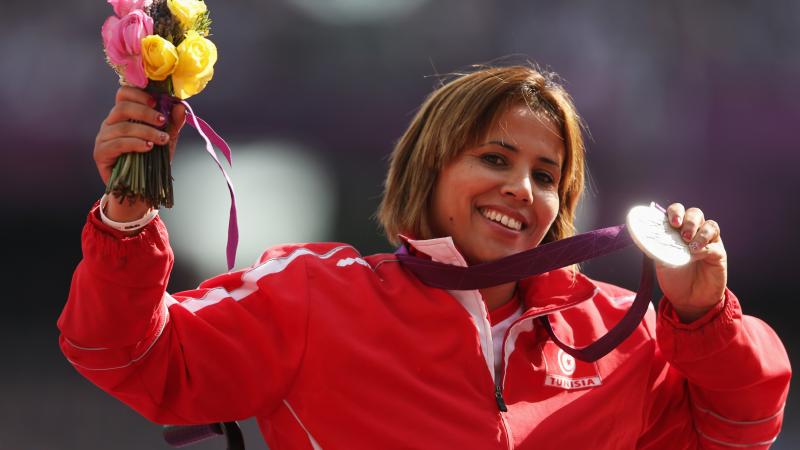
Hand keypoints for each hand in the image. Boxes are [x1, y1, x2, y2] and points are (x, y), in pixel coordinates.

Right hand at [94, 86, 185, 220]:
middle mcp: (110, 123)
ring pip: (122, 127)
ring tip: (162, 140)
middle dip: (145, 112)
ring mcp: (103, 138)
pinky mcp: (100, 153)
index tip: (157, 101)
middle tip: (162, 121)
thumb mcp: (166, 140)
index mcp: (123, 115)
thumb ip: (172, 123)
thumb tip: (180, 106)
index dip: (139, 94)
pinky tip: (148, 147)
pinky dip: (135, 144)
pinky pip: (118, 144)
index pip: (124, 93)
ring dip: (146, 131)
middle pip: (122, 107)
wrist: (139, 189)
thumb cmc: (151, 161)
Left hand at [655, 203, 727, 322]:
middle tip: (681, 233)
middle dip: (688, 220)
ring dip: (699, 232)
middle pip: (695, 213)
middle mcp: (694, 232)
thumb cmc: (674, 277)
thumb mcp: (661, 261)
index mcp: (677, 230)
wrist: (688, 299)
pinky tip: (696, 254)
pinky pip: (715, 244)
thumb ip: (658, 247)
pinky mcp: (718, 253)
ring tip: (690, 245)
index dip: (675, 212)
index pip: (677, 211)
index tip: (671, 222)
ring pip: (710, 225)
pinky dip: (705, 247)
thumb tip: (648, 236)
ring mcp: (708, 241)